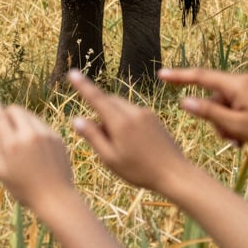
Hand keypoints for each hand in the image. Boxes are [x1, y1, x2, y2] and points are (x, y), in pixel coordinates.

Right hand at [0, 85, 73, 208]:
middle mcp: (29, 134)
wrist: (57, 199)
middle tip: (7, 131)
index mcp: (12, 144)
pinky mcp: (56, 136)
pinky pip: (40, 124)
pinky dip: (34, 130)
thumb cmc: (24, 189)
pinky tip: (37, 150)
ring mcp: (45, 133)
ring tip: (24, 145)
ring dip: (21, 122)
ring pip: (28, 115)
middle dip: (8, 114)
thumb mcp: (1, 172)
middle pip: (14, 110)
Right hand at [69, 70, 190, 191]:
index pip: (96, 98)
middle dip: (99, 109)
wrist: (176, 174)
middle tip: (100, 135)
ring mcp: (144, 113)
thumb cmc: (140, 171)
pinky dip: (124, 119)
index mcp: (119, 122)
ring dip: (112, 116)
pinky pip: (131, 111)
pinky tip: (132, 142)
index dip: (82, 85)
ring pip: (119, 106)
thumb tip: (76, 119)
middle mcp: (132, 112)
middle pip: (108, 100)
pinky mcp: (153, 117)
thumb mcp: (111, 159)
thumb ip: (93, 137)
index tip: (72, 73)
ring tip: (119, 143)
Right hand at [159, 67, 247, 148]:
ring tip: (241, 142)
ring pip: (224, 105)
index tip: (161, 74)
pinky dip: (235, 121)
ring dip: (226, 124)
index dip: (178, 76)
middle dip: (215, 118)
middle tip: (228, 139)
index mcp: (235, 85)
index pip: (199, 76)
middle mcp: (241, 81)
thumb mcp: (237, 126)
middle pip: (213, 97)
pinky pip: (235, 106)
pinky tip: (246, 137)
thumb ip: (209, 113)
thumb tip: (184, 101)